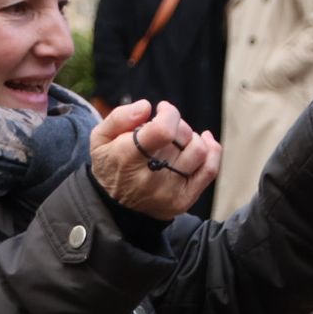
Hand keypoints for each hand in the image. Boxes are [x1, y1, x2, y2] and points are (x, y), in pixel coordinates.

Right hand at [90, 100, 220, 219]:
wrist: (113, 206)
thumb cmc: (110, 164)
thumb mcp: (100, 138)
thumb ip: (119, 117)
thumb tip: (146, 107)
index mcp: (128, 158)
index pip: (163, 130)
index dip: (169, 113)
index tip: (161, 110)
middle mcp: (151, 177)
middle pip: (182, 137)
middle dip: (176, 124)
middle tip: (164, 127)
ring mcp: (169, 191)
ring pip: (199, 151)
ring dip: (191, 137)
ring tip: (178, 137)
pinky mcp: (183, 200)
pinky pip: (209, 171)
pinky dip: (212, 150)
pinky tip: (204, 140)